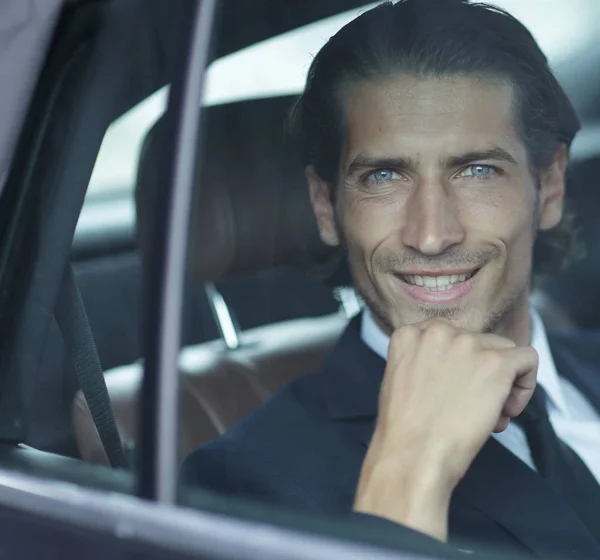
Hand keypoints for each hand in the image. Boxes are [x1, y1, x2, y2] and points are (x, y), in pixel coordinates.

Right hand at [353, 319, 537, 540]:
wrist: (412, 454)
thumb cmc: (404, 429)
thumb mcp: (401, 379)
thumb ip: (424, 361)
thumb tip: (459, 369)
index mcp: (410, 334)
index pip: (450, 337)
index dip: (459, 365)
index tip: (456, 389)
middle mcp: (438, 331)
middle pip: (479, 342)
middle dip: (482, 374)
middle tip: (475, 407)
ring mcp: (467, 344)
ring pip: (505, 350)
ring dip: (503, 382)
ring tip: (491, 415)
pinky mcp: (495, 362)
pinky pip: (528, 359)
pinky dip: (526, 384)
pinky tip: (509, 410)